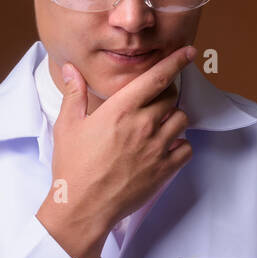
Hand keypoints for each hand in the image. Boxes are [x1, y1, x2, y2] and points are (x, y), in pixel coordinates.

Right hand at [45, 46, 193, 237]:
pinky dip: (180, 145)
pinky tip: (165, 148)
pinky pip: (187, 148)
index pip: (156, 78)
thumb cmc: (73, 166)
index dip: (176, 61)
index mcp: (121, 110)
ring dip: (173, 118)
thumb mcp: (67, 125)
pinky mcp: (165, 169)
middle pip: (171, 97)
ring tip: (157, 126)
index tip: (189, 51)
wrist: (82, 206)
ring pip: (182, 120)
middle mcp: (143, 125)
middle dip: (166, 94)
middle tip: (153, 102)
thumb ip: (74, 93)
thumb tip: (71, 69)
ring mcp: (157, 148)